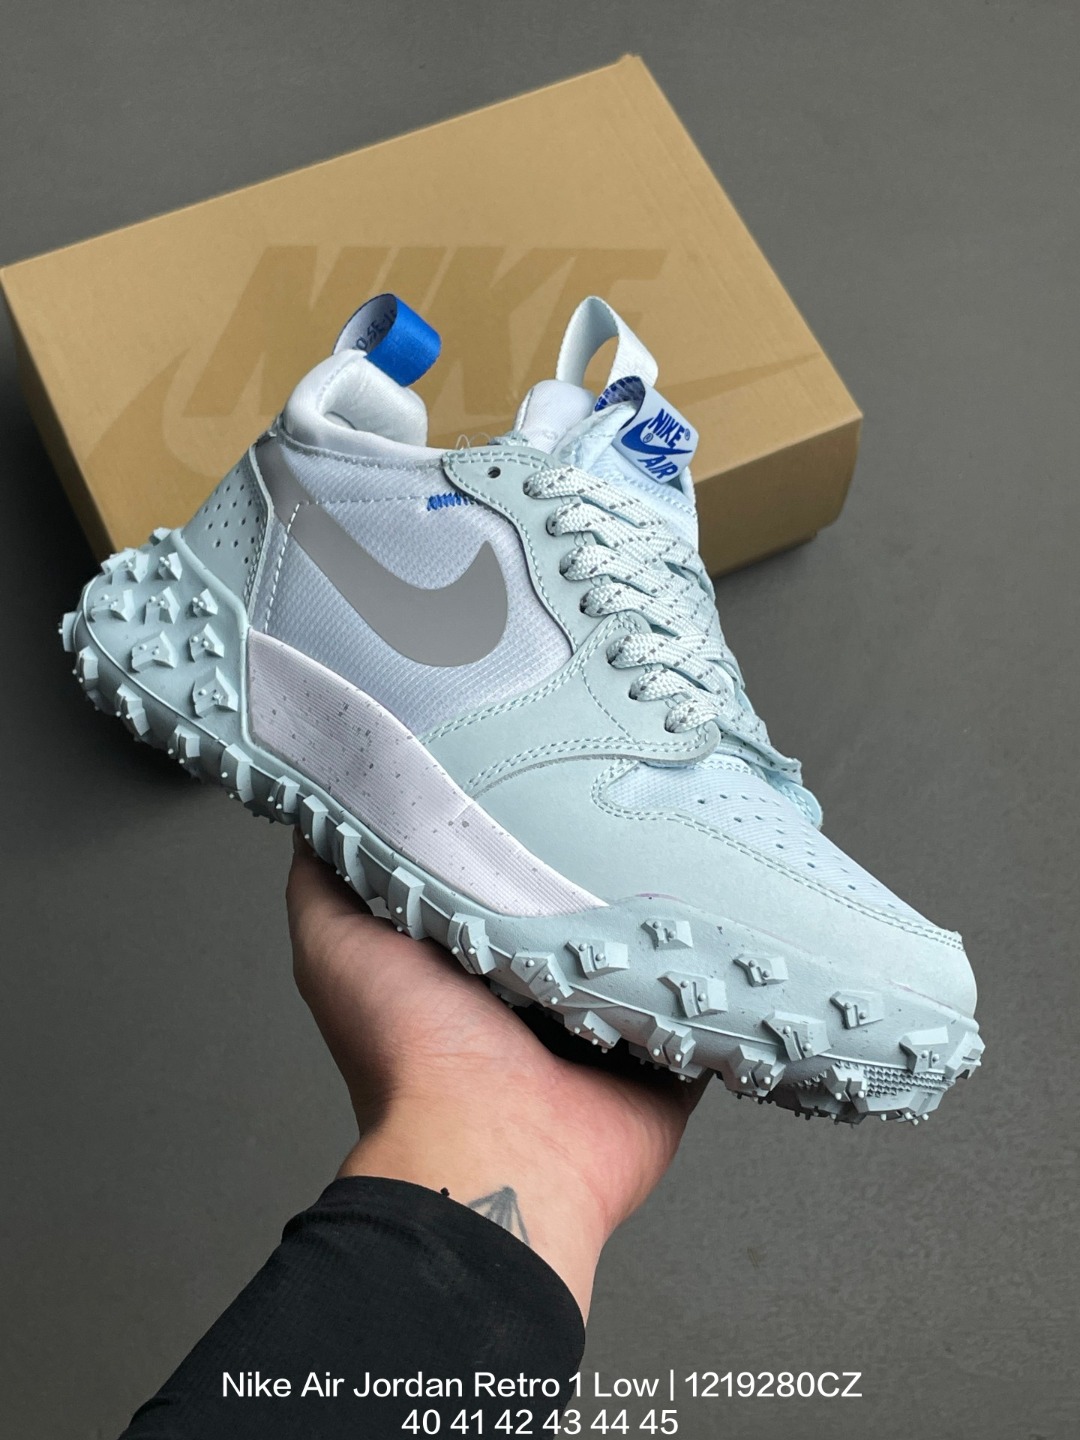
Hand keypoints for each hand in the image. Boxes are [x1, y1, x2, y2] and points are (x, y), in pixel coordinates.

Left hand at [286, 832, 706, 1316]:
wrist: (494, 1148)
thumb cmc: (409, 1053)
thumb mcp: (336, 947)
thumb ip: (325, 884)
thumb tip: (317, 818)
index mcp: (465, 971)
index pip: (495, 887)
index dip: (510, 839)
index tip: (533, 776)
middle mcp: (533, 1004)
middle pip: (575, 920)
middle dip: (593, 871)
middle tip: (620, 807)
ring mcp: (602, 1038)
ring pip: (643, 961)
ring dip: (661, 924)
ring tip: (683, 854)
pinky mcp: (661, 1066)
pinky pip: (703, 1016)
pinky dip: (715, 985)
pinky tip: (727, 933)